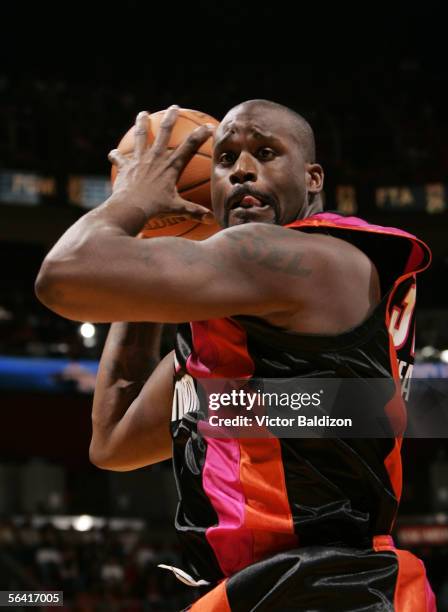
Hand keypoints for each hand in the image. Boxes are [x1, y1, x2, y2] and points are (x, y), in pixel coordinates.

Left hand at [108, 106, 215, 224]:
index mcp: (171, 166)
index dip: (201, 135)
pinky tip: (113, 153)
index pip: (190, 146)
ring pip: (141, 136)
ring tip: (143, 114)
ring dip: (142, 123)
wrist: (130, 207)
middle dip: (171, 117)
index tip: (209, 126)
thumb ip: (194, 212)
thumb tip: (212, 220)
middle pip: (164, 131)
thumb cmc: (156, 209)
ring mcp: (139, 160)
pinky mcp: (125, 166)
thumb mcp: (177, 209)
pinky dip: (116, 156)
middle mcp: (156, 158)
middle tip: (174, 107)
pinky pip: (120, 158)